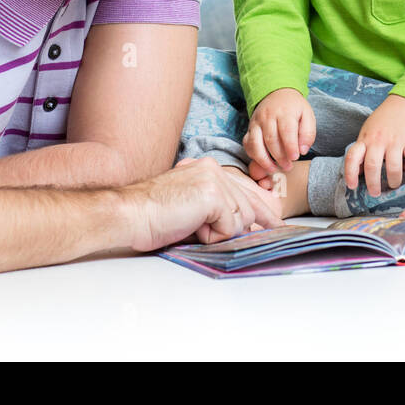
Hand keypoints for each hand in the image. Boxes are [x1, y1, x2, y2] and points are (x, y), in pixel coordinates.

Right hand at [123, 157, 284, 250]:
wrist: (129, 215)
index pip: (243, 189)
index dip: (260, 209)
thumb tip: (244, 225)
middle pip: (247, 206)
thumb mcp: (191, 209)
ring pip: (241, 218)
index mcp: (207, 169)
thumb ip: (216, 210)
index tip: (274, 222)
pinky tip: (190, 227)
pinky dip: (212, 236)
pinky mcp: (212, 194)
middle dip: (243, 227)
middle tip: (256, 234)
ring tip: (190, 227)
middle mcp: (213, 168)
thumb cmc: (153, 217)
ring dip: (218, 233)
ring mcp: (214, 179)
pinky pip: (230, 226)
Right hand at [244, 87, 314, 174]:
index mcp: (285, 112)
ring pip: (256, 143)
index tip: (295, 158)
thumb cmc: (294, 108)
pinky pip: (247, 144)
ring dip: (264, 160)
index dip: (290, 146)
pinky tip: (263, 162)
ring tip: (274, 169)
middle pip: (271, 140)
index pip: (286, 131)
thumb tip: (303, 150)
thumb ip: (308, 133)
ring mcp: (256, 122)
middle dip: (279, 157)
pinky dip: (253, 155)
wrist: (276, 93)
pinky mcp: (249, 128)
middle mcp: (268, 117)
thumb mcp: (307, 115)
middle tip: (288, 167)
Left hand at [343, 95, 404, 196]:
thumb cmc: (384, 120)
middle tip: (375, 193)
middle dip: (373, 184)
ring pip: (393, 168)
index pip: (352, 157)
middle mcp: (378, 140)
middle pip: (372, 167)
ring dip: (394, 181)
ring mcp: (395, 140)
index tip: (352, 187)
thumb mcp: (368, 132)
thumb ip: (362, 150)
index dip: (350, 174)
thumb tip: (357, 172)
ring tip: (394, 184)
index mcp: (365, 139)